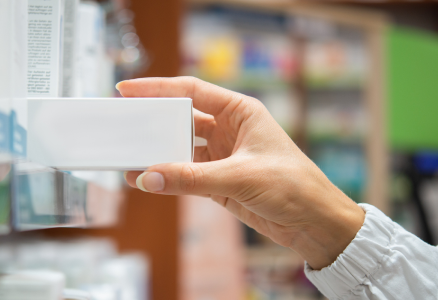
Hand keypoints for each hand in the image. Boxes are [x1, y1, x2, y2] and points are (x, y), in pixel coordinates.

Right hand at [118, 77, 364, 268]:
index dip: (157, 89)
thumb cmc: (294, 186)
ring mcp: (221, 155)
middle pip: (180, 119)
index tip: (128, 90)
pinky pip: (182, 174)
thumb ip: (192, 178)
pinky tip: (144, 179)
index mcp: (240, 112)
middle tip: (122, 124)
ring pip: (178, 148)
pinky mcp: (217, 181)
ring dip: (155, 153)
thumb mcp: (241, 177)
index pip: (191, 92)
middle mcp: (229, 129)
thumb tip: (150, 177)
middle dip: (152, 122)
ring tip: (127, 155)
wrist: (315, 223)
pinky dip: (164, 176)